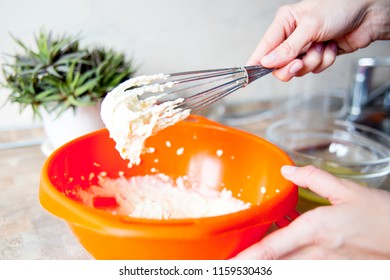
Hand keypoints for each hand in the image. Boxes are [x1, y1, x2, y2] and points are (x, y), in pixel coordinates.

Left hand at [233, 165, 389, 258]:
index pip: (271, 249)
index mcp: (315, 229)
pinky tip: (282, 259)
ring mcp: (327, 267)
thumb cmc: (381, 215)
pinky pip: (306, 272)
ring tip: (249, 263)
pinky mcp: (336, 272)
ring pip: (289, 272)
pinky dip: (290, 266)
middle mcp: (317, 253)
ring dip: (269, 267)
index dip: (247, 259)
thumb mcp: (347, 191)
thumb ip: (313, 178)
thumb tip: (287, 170)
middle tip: (229, 265)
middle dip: (251, 267)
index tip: (229, 263)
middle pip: (275, 266)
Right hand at [247, 0, 389, 80]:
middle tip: (299, 62)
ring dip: (313, 61)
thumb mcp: (309, 27)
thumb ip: (287, 48)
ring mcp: (305, 48)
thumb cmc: (340, 8)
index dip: (256, 63)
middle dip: (292, 66)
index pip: (264, 48)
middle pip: (279, 66)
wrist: (369, 15)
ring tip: (323, 45)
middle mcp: (292, 37)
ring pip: (298, 70)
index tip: (247, 77)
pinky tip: (331, 47)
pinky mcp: (318, 56)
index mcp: (284, 23)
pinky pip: (314, 69)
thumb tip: (267, 62)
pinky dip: (325, 61)